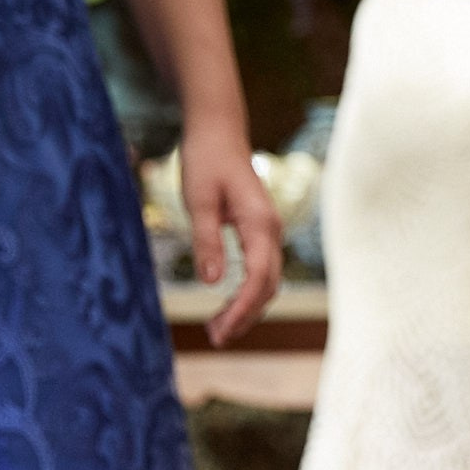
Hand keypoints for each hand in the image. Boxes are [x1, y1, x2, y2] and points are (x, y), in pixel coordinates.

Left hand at [179, 126, 281, 346]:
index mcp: (260, 225)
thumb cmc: (206, 160)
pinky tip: (227, 303)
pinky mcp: (259, 233)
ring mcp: (268, 233)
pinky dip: (246, 292)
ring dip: (246, 307)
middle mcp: (271, 232)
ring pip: (266, 282)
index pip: (259, 277)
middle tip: (216, 337)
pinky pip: (260, 271)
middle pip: (268, 286)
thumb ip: (207, 241)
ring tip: (218, 328)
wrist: (218, 132)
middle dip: (245, 315)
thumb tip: (211, 283)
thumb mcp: (198, 200)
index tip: (221, 328)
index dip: (242, 307)